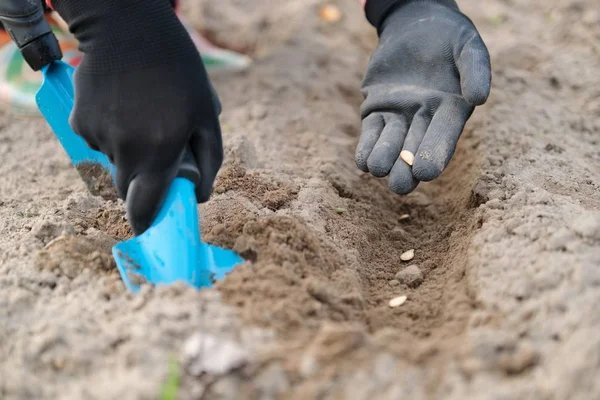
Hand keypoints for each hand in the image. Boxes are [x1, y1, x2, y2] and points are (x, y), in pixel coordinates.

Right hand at [53, 0, 222, 233]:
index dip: (147, 221)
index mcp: (160, 150)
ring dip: (129, 152)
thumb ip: (210, 158)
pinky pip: (98, 141)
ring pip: (114, 162)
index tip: (150, 228)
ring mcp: (99, 136)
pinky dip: (111, 133)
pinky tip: (122, 106)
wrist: (128, 28)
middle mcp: (126, 149)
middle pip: (128, 187)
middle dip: (142, 180)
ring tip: (142, 116)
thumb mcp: (206, 111)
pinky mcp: (80, 121)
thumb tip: (199, 196)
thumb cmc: (178, 70)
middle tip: (157, 152)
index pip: (146, 206)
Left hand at [356, 0, 490, 193]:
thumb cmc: (448, 37)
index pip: (443, 137)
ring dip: (384, 159)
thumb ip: (475, 69)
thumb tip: (479, 98)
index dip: (435, 154)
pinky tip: (363, 161)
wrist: (416, 24)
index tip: (426, 172)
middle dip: (407, 169)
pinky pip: (371, 133)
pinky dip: (367, 147)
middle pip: (415, 149)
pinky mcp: (377, 110)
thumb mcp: (467, 46)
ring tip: (378, 169)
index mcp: (451, 111)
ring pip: (390, 144)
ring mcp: (399, 117)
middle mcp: (425, 120)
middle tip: (400, 185)